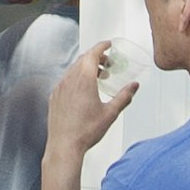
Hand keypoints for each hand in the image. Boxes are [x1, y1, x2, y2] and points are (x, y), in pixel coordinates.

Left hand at [43, 40, 131, 171]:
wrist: (64, 145)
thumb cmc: (86, 131)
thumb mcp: (111, 113)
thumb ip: (124, 96)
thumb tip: (134, 86)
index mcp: (84, 79)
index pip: (93, 53)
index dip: (102, 46)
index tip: (108, 44)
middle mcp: (69, 80)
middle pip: (83, 59)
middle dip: (96, 57)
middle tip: (108, 63)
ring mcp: (60, 87)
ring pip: (73, 69)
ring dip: (86, 68)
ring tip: (99, 78)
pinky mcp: (54, 96)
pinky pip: (66, 80)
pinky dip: (76, 78)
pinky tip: (84, 91)